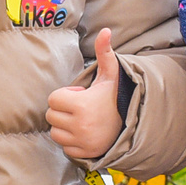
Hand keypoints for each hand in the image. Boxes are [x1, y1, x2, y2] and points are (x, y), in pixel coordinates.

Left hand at [46, 28, 124, 161]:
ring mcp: (82, 141)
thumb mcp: (110, 74)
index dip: (64, 95)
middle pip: (51, 116)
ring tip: (82, 120)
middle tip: (80, 108)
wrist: (134, 123)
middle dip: (62, 110)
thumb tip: (106, 30)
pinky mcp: (84, 154)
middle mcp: (80, 125)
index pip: (53, 99)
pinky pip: (65, 148)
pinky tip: (85, 133)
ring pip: (55, 133)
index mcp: (82, 104)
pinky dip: (72, 142)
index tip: (79, 95)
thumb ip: (104, 52)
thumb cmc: (117, 97)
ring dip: (64, 127)